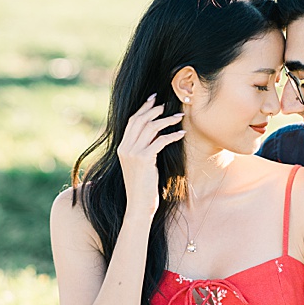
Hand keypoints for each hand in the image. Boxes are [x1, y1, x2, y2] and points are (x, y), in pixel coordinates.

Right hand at [117, 95, 183, 216]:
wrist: (139, 204)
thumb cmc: (143, 186)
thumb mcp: (140, 164)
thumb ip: (144, 148)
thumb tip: (156, 133)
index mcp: (122, 147)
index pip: (132, 121)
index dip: (143, 109)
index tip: (153, 99)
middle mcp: (125, 148)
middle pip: (139, 120)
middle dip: (154, 110)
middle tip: (167, 105)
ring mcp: (133, 153)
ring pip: (150, 128)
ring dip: (166, 120)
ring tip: (178, 117)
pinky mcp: (144, 159)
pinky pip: (160, 141)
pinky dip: (172, 135)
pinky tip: (181, 133)